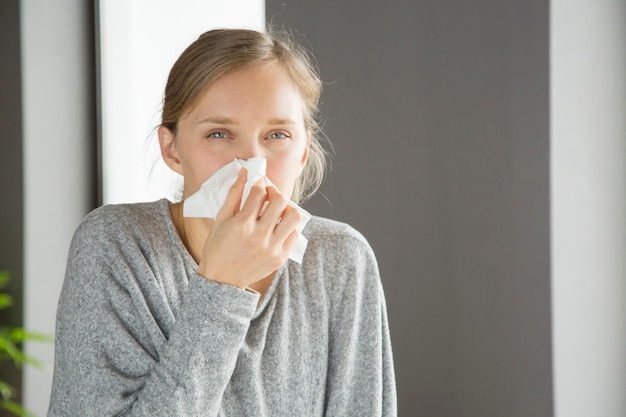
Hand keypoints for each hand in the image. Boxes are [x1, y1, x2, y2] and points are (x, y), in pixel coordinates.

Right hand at [196, 168, 301, 288]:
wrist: (221, 279)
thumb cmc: (218, 247)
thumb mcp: (221, 219)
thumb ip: (233, 194)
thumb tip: (244, 172)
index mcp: (241, 224)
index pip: (259, 192)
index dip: (259, 182)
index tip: (257, 183)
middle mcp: (258, 235)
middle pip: (279, 201)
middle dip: (274, 192)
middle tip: (269, 194)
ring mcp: (271, 248)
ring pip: (293, 217)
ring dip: (287, 208)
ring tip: (279, 210)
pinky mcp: (280, 258)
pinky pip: (294, 235)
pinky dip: (289, 226)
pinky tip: (279, 226)